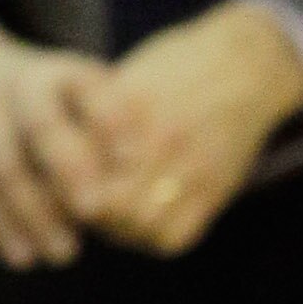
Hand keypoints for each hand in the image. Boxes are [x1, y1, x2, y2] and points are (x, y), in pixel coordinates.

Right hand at [0, 25, 124, 269]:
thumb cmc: (57, 106)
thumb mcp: (87, 99)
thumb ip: (117, 136)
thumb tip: (148, 187)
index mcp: (66, 73)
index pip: (93, 94)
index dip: (114, 126)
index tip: (135, 165)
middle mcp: (21, 87)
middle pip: (43, 128)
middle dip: (69, 170)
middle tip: (95, 211)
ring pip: (6, 169)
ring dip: (36, 216)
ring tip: (66, 255)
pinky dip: (1, 227)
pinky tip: (25, 258)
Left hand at [77, 0, 302, 255]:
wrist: (247, 66)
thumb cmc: (176, 68)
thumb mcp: (127, 77)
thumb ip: (93, 119)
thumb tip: (57, 169)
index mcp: (128, 105)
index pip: (77, 168)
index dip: (59, 185)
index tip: (55, 184)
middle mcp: (160, 137)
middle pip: (104, 202)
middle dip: (86, 211)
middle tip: (81, 205)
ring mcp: (191, 165)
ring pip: (138, 225)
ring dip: (118, 229)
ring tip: (112, 216)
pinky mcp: (215, 188)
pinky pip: (174, 236)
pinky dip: (153, 237)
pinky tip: (145, 221)